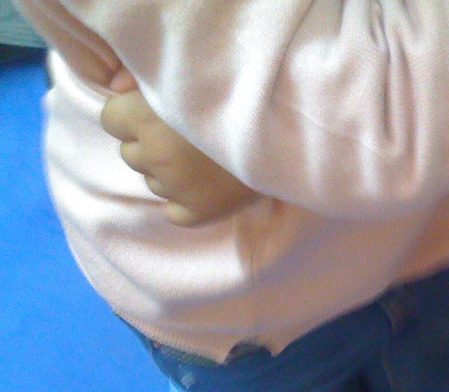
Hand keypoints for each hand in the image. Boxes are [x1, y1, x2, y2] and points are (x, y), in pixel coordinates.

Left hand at [100, 79, 260, 227]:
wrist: (287, 128)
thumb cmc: (234, 92)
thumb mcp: (185, 71)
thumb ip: (140, 75)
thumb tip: (114, 90)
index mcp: (144, 118)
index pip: (110, 121)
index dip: (131, 115)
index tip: (157, 112)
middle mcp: (156, 156)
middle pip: (131, 154)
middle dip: (149, 144)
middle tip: (184, 135)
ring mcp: (177, 188)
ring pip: (153, 182)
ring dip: (168, 172)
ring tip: (201, 158)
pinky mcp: (199, 212)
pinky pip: (173, 212)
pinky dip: (182, 203)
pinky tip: (203, 185)